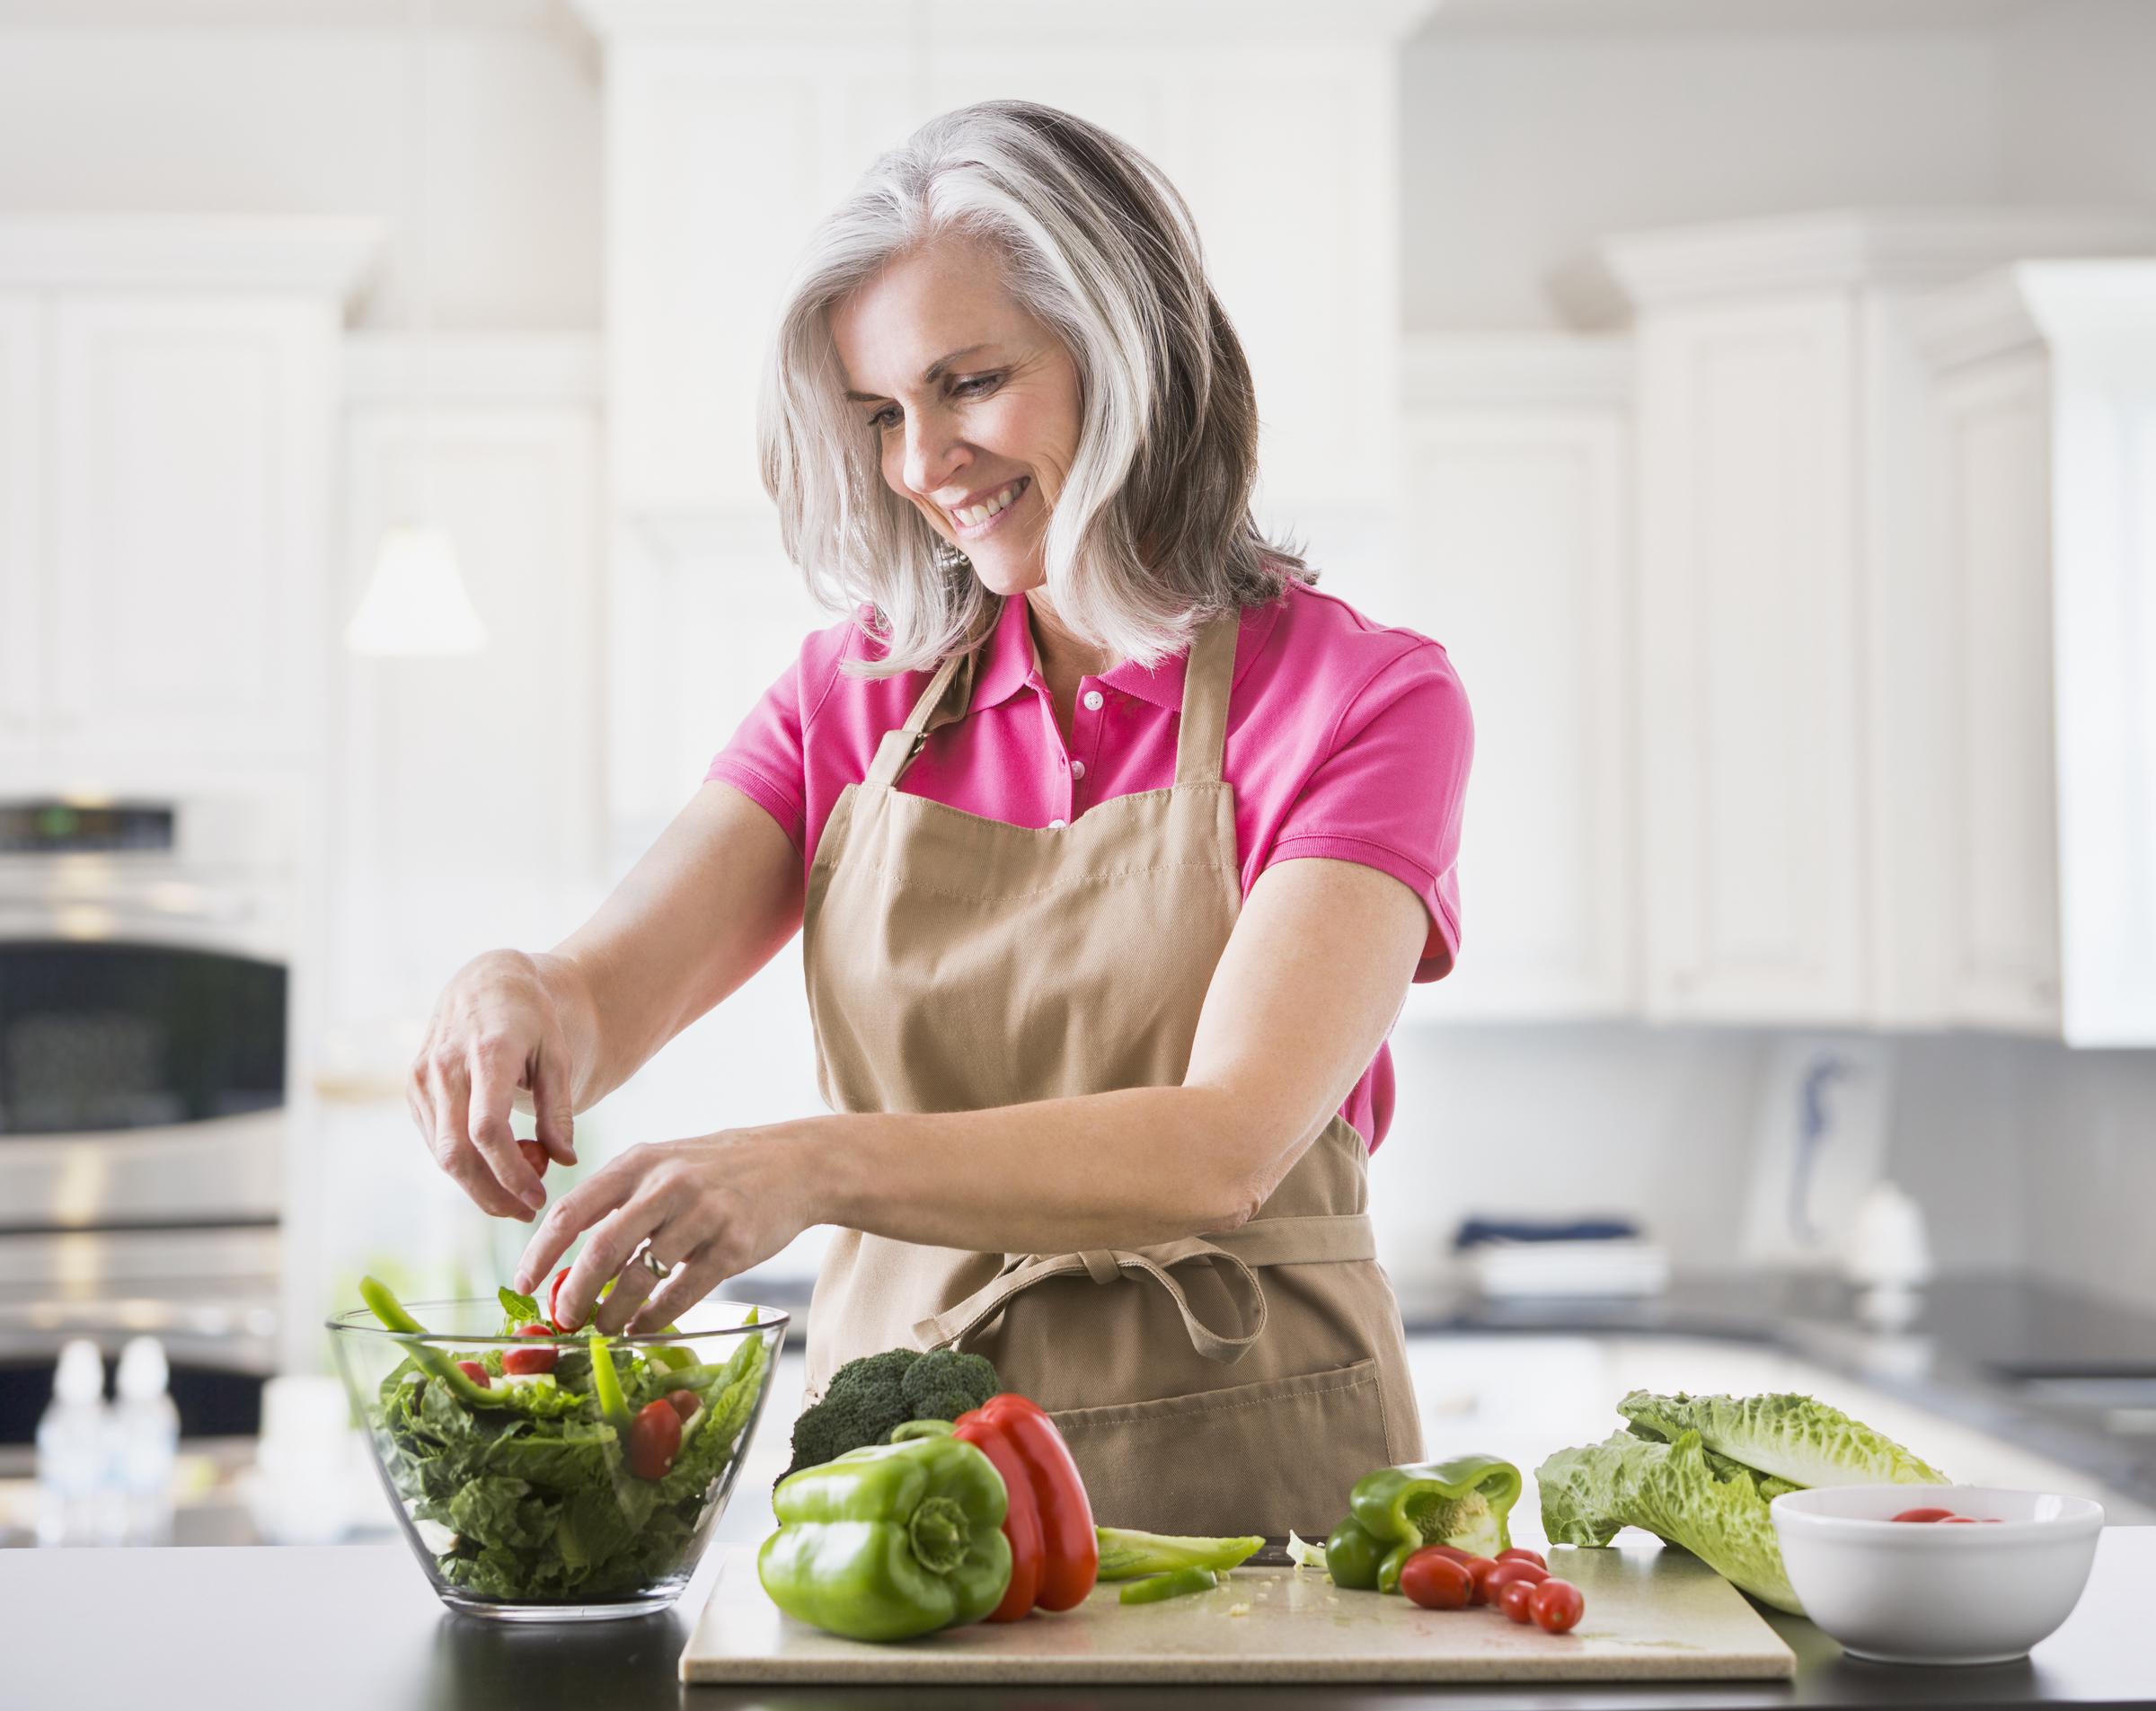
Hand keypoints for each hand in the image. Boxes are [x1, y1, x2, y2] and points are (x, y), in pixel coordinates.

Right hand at [408, 949, 580, 1220]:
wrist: (486, 982)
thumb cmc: (532, 1019)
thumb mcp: (557, 1055)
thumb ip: (559, 1109)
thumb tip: (566, 1161)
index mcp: (487, 1052)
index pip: (486, 1128)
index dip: (511, 1172)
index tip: (540, 1198)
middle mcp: (445, 1065)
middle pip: (457, 1152)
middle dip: (492, 1193)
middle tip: (528, 1213)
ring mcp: (422, 1078)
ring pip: (442, 1154)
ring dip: (480, 1185)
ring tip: (521, 1190)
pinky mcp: (413, 1089)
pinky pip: (436, 1140)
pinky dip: (465, 1163)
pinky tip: (497, 1164)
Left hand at [511, 1127, 819, 1333]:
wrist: (795, 1163)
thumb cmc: (718, 1169)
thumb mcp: (665, 1163)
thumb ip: (621, 1200)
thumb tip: (569, 1261)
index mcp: (639, 1161)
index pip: (572, 1210)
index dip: (541, 1253)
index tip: (522, 1285)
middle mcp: (667, 1184)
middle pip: (601, 1248)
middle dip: (574, 1293)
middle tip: (564, 1320)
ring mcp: (702, 1214)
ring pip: (640, 1276)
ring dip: (614, 1312)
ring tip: (605, 1329)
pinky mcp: (733, 1245)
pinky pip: (682, 1293)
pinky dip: (655, 1318)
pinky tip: (644, 1327)